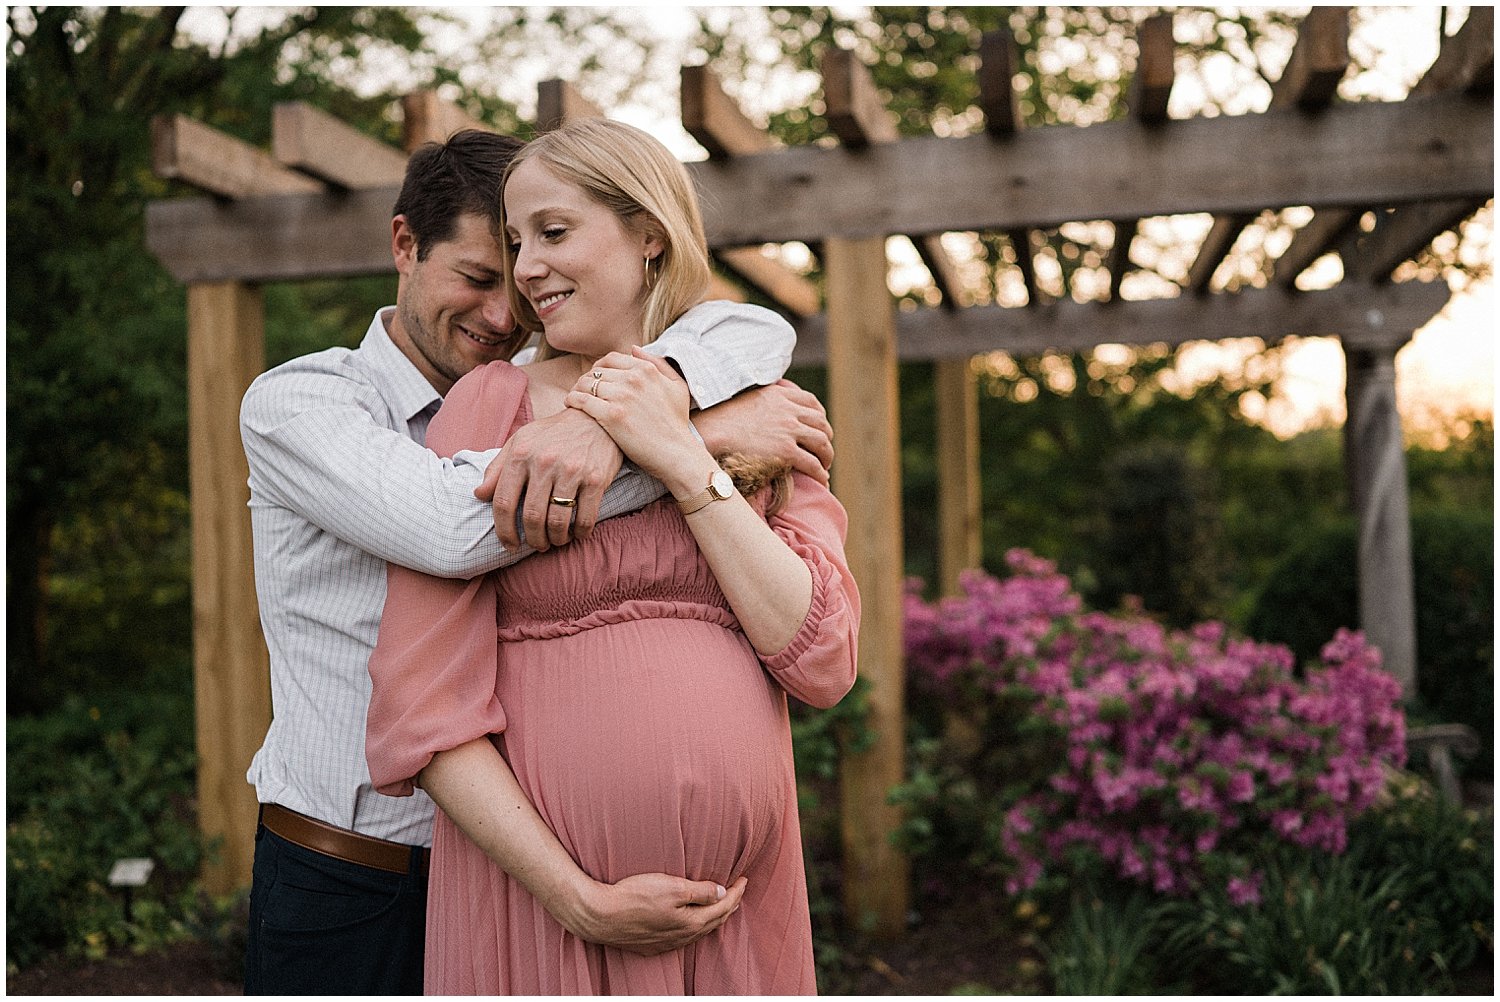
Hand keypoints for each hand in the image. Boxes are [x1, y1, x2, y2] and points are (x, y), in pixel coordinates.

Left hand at [473, 408, 623, 550]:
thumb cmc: (554, 433)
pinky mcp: (596, 479)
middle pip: (531, 517)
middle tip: (536, 544)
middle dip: (533, 539)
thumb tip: (478, 494)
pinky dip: (579, 533)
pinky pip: (585, 518)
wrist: (597, 418)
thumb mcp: (521, 441)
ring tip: (555, 540)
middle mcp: (544, 462)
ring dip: (555, 539)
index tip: (509, 544)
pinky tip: (576, 532)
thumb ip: (497, 468)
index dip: (504, 530)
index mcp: (521, 454)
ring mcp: (571, 471)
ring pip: (558, 522)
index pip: (503, 502)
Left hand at [565, 349, 706, 487]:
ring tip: (575, 397)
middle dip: (586, 378)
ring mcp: (621, 396)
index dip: (599, 367)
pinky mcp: (611, 415)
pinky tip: (571, 404)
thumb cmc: (677, 423)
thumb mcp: (677, 386)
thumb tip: (633, 349)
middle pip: (596, 371)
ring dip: (577, 388)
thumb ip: (658, 363)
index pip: (611, 359)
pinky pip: (581, 400)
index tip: (596, 377)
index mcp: (646, 370)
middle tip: (582, 390)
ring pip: (586, 383)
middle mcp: (633, 379)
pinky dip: (572, 400)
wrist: (676, 453)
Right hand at [567, 873, 747, 955]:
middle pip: (714, 921)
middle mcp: (683, 936)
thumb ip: (700, 891)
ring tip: (721, 905)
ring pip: (700, 931)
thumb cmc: (634, 897)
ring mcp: (668, 943)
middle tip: (738, 890)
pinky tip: (691, 921)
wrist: (601, 916)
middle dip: (729, 905)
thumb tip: (722, 892)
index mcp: (691, 922)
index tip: (744, 878)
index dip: (736, 892)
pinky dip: (695, 926)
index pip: (723, 906)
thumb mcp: (672, 886)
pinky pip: (683, 937)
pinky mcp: (653, 945)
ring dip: (713, 917)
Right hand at [693, 379, 833, 485]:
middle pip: (820, 423)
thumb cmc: (723, 417)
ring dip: (827, 456)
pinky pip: (812, 463)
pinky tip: (822, 479)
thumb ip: (765, 398)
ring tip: (824, 466)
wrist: (713, 430)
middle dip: (826, 438)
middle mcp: (789, 411)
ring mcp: (789, 431)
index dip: (820, 416)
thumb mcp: (748, 396)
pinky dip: (820, 472)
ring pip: (821, 443)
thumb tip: (767, 401)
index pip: (811, 402)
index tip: (819, 427)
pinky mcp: (786, 451)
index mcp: (781, 395)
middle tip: (823, 450)